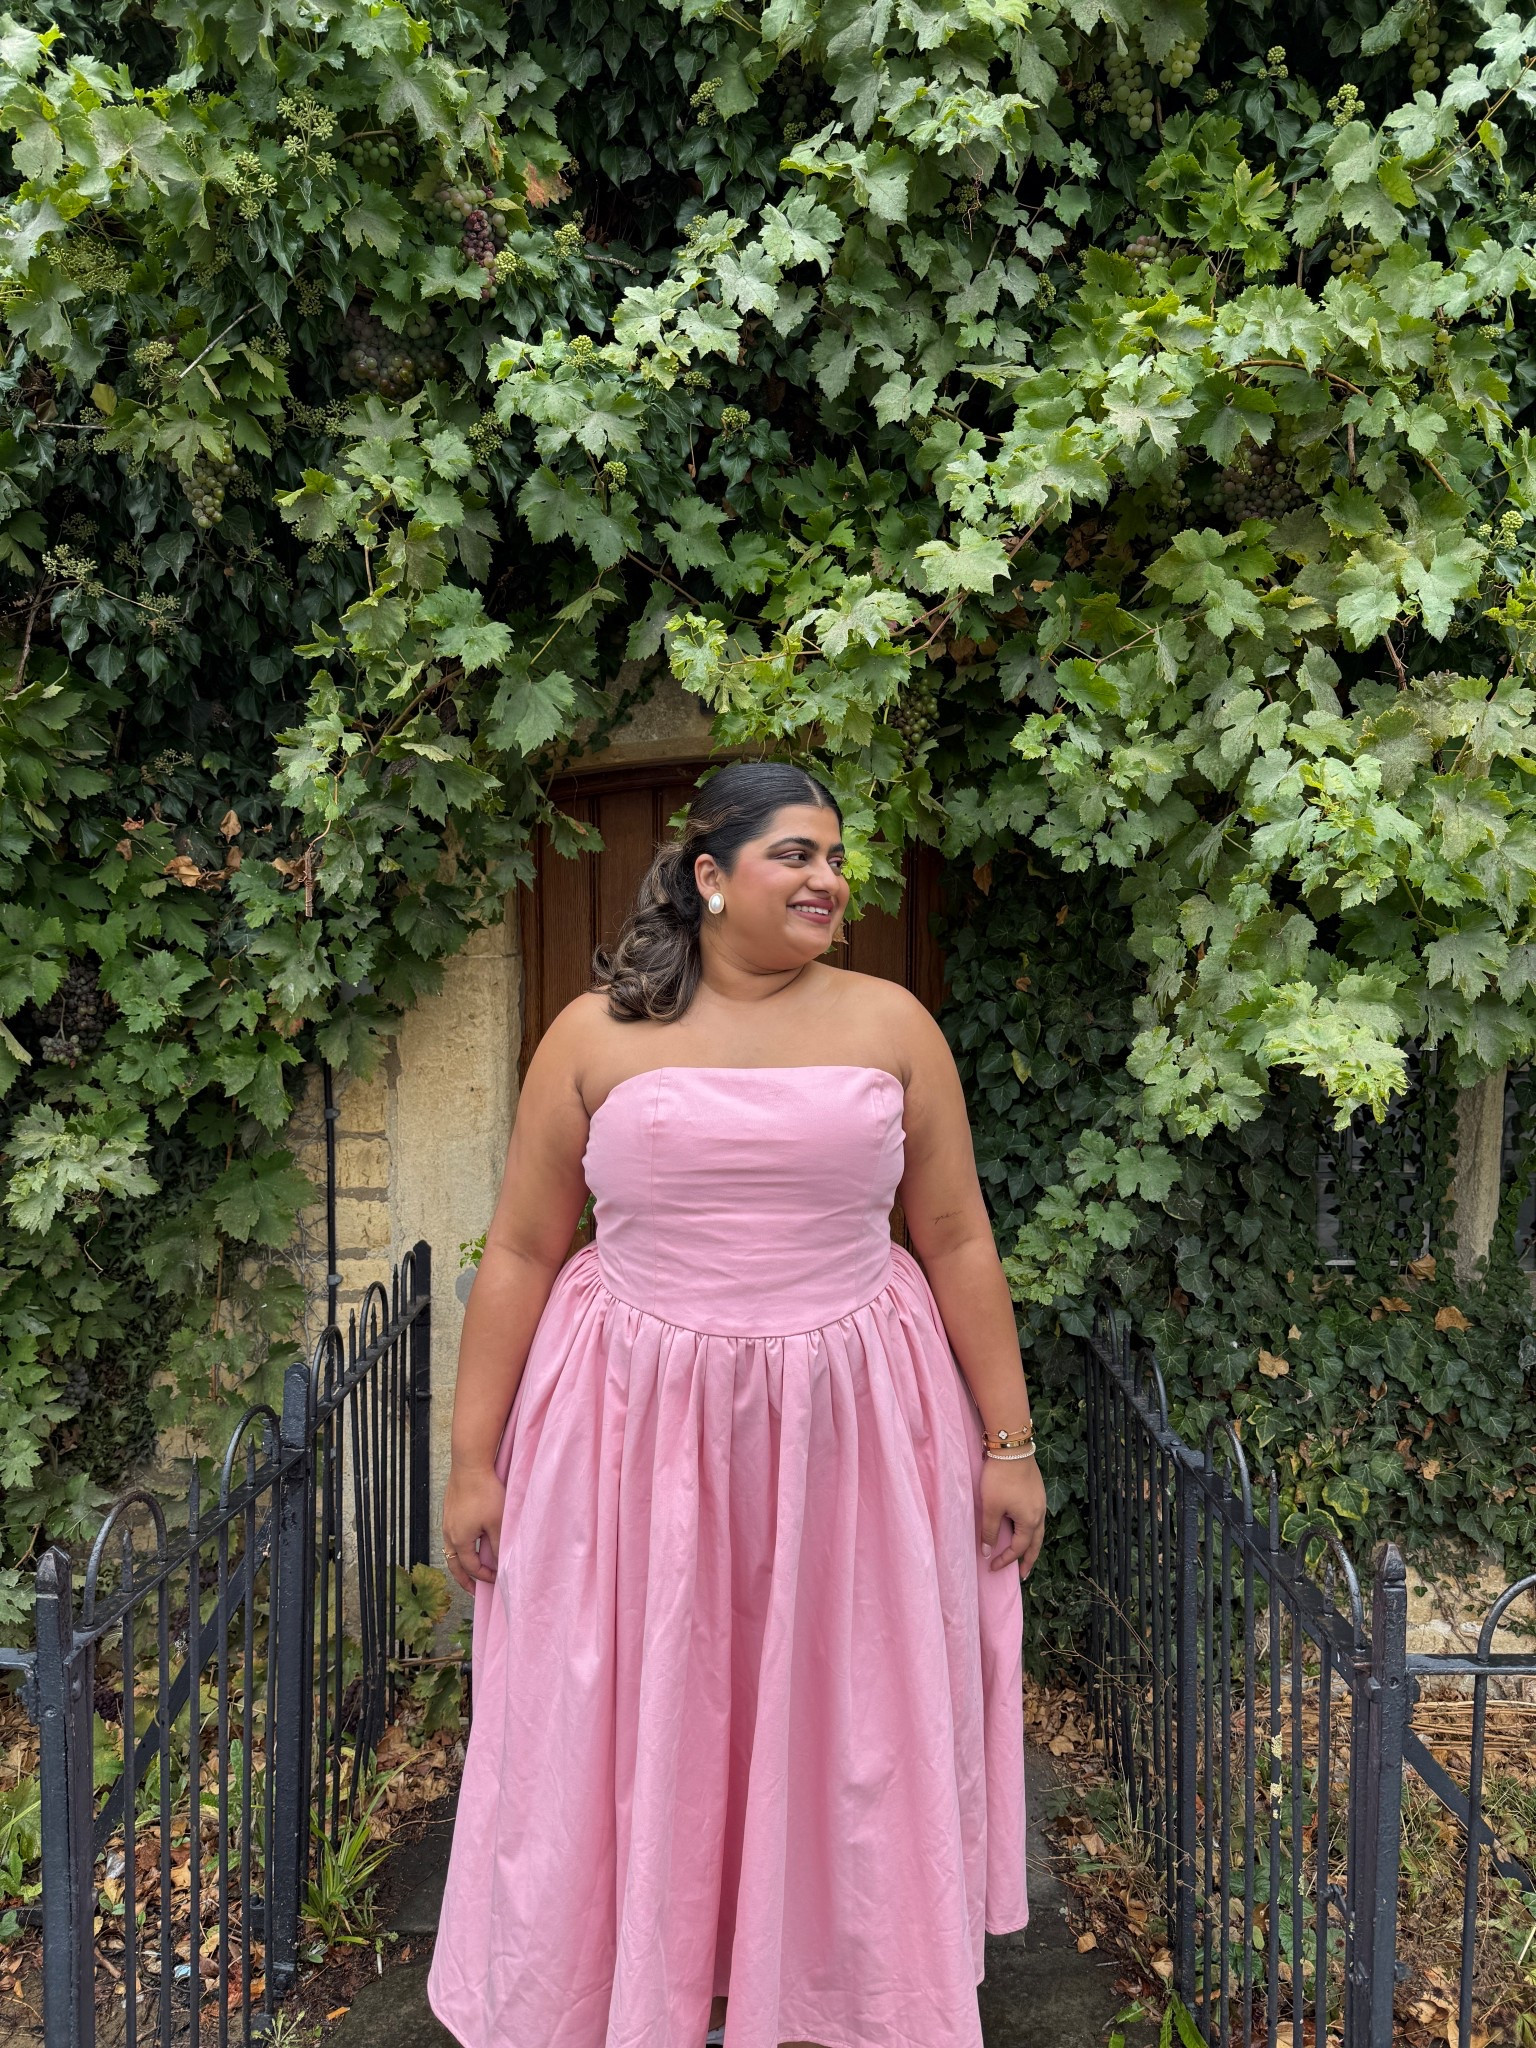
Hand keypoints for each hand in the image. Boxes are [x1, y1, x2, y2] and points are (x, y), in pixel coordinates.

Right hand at [441, 1462, 505, 1594]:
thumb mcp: (497, 1523)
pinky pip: (451, 1537)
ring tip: (469, 1569)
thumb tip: (500, 1565)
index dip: (484, 1576)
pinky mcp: (449, 1511)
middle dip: (463, 1579)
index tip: (496, 1579)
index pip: (471, 1567)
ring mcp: (447, 1522)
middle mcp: (449, 1534)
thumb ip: (497, 1546)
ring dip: (460, 1563)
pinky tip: (468, 1542)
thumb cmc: (485, 1492)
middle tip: (472, 1590)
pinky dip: (458, 1547)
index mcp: (460, 1541)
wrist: (469, 1465)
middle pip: (454, 1564)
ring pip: (450, 1551)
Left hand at [980, 1453, 1046, 1581]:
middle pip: (1036, 1543)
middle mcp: (1040, 1514)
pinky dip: (1031, 1530)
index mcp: (1029, 1521)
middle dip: (1029, 1560)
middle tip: (1024, 1574)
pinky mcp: (1037, 1492)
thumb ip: (990, 1531)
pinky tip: (1024, 1527)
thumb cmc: (1000, 1479)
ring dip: (1031, 1545)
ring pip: (1038, 1531)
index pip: (1018, 1548)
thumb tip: (988, 1552)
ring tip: (1025, 1555)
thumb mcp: (991, 1507)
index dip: (1005, 1559)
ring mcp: (1041, 1502)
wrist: (1012, 1448)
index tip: (992, 1566)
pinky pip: (1037, 1518)